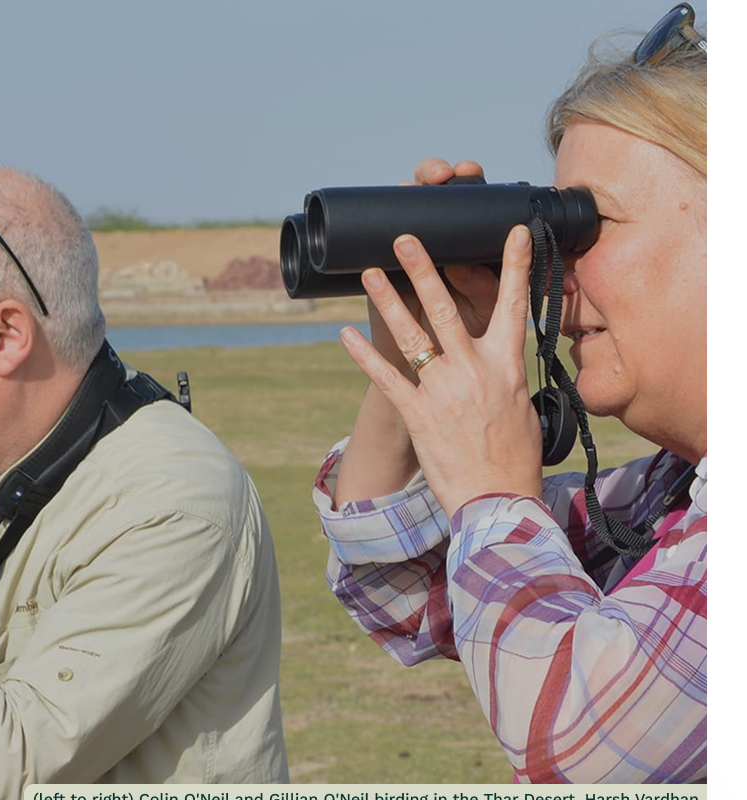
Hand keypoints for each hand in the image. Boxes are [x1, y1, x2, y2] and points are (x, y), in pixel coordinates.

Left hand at [333, 158, 503, 506]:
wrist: (498, 500)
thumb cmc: (513, 456)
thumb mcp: (521, 405)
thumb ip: (505, 372)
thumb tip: (501, 354)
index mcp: (506, 365)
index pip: (513, 305)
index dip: (514, 266)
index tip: (514, 231)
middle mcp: (474, 370)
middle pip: (446, 308)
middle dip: (424, 269)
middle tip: (405, 238)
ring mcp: (443, 390)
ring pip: (411, 335)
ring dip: (387, 301)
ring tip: (370, 272)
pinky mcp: (417, 414)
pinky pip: (386, 377)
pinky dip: (364, 355)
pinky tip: (345, 334)